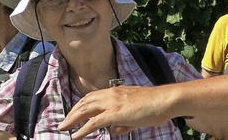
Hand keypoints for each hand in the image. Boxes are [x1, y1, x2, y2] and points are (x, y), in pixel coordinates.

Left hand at [58, 85, 172, 139]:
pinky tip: (75, 136)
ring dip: (72, 119)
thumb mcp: (135, 113)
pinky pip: (93, 122)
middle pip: (85, 102)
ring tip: (63, 128)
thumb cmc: (154, 105)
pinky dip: (82, 130)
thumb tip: (114, 130)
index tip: (74, 113)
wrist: (164, 100)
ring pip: (85, 110)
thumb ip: (123, 121)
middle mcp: (111, 94)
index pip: (92, 97)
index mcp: (115, 92)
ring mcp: (112, 103)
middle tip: (64, 123)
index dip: (81, 105)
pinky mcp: (114, 113)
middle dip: (72, 112)